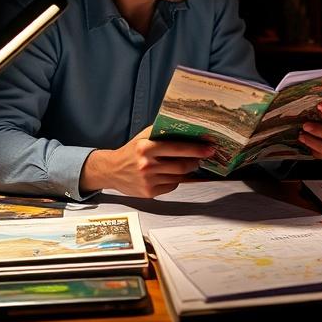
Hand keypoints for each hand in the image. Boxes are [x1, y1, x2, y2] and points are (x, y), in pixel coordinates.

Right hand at [79, 126, 214, 198]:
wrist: (111, 171)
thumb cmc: (131, 151)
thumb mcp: (143, 137)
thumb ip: (162, 132)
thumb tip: (187, 129)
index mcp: (146, 148)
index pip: (177, 148)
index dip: (196, 149)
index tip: (209, 148)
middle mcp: (147, 165)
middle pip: (182, 166)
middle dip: (196, 161)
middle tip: (203, 157)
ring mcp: (148, 181)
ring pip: (179, 177)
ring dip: (188, 171)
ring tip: (190, 164)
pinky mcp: (150, 193)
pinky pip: (172, 186)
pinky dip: (176, 180)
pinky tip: (172, 174)